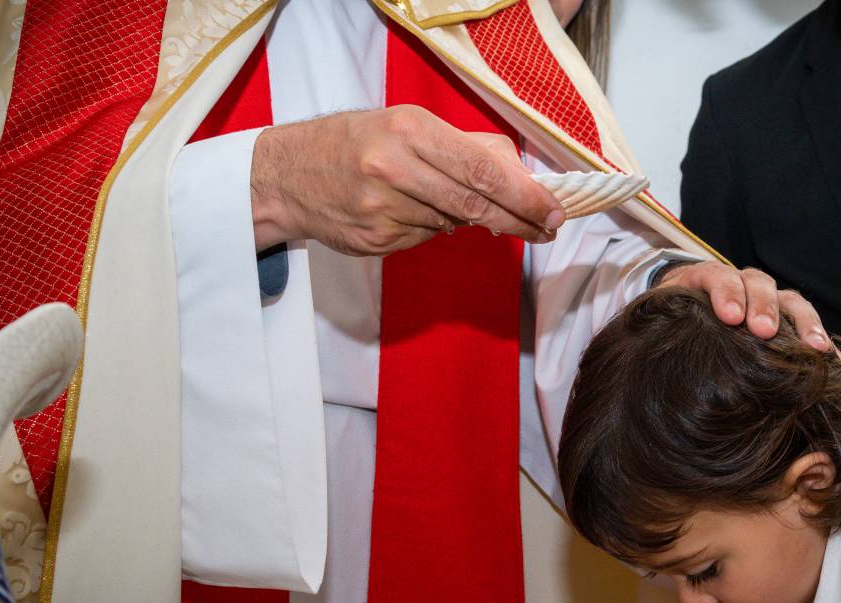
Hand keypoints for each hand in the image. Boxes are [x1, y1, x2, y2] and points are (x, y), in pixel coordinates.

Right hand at [250, 105, 565, 254]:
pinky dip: (430, 229)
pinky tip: (409, 213)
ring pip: (450, 223)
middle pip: (475, 204)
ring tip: (443, 202)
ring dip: (464, 219)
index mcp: (409, 129)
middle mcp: (394, 167)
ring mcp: (382, 208)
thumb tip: (520, 173)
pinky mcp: (374, 240)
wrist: (287, 174)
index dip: (526, 196)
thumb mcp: (406, 124)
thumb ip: (464, 147)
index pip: (483, 171)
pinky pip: (423, 239)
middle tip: (546, 230)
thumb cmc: (357, 143)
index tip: (554, 211)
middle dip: (519, 220)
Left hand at [657, 261, 832, 348]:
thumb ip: (653, 329)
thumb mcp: (658, 322)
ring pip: (787, 299)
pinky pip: (804, 322)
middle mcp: (739, 283)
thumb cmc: (668, 327)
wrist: (681, 324)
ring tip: (813, 349)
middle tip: (763, 332)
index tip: (729, 317)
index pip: (717, 276)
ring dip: (801, 322)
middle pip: (757, 283)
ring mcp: (765, 299)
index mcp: (703, 279)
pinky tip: (830, 361)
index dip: (725, 292)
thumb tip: (632, 358)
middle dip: (763, 306)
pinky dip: (817, 338)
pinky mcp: (783, 318)